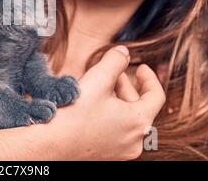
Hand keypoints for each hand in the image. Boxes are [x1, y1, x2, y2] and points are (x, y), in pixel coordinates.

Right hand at [49, 46, 165, 160]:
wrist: (50, 142)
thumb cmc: (75, 113)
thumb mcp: (98, 78)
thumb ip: (115, 60)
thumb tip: (123, 52)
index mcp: (139, 122)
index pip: (156, 96)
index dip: (150, 78)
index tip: (141, 68)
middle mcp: (134, 141)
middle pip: (139, 107)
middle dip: (127, 86)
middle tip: (114, 73)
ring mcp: (120, 150)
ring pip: (127, 119)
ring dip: (117, 99)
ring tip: (100, 86)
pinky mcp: (106, 154)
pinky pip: (116, 130)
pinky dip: (111, 115)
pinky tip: (93, 105)